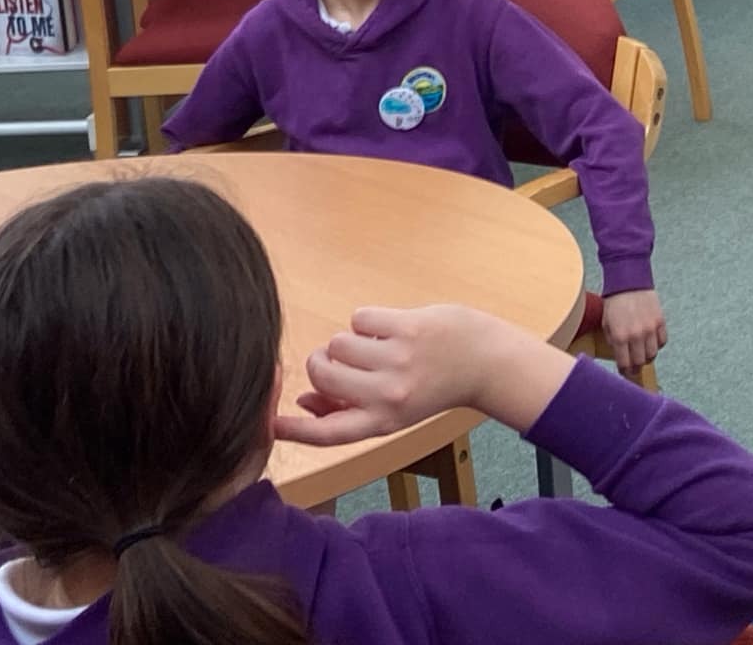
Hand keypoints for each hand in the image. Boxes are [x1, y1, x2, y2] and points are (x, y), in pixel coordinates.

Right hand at [274, 303, 510, 446]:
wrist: (485, 361)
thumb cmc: (434, 385)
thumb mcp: (394, 411)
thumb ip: (349, 410)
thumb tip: (303, 402)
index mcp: (382, 422)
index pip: (327, 434)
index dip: (293, 430)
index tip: (267, 423)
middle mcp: (387, 396)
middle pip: (321, 374)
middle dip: (321, 362)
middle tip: (342, 360)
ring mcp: (397, 360)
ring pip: (337, 343)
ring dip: (348, 340)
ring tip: (376, 345)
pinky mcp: (406, 328)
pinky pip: (359, 317)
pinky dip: (368, 320)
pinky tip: (392, 328)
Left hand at [601, 289, 667, 374]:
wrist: (629, 281)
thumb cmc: (615, 302)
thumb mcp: (606, 323)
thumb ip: (613, 341)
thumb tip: (620, 355)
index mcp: (620, 336)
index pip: (625, 364)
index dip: (625, 372)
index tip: (625, 372)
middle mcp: (636, 335)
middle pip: (640, 362)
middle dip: (636, 367)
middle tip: (634, 367)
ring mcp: (650, 328)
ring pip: (653, 354)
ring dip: (647, 357)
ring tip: (643, 354)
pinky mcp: (660, 321)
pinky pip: (662, 341)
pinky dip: (658, 345)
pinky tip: (652, 341)